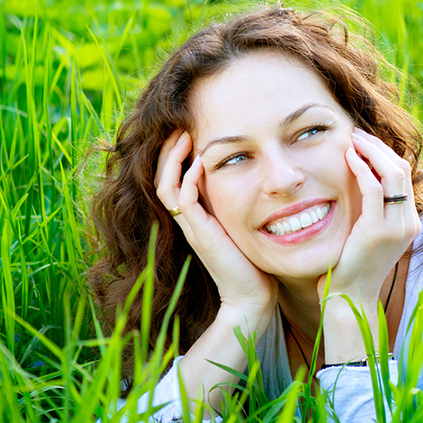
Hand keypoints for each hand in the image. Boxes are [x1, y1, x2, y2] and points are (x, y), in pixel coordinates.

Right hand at [155, 130, 277, 318]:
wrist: (252, 296)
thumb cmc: (255, 263)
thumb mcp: (245, 226)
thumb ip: (242, 206)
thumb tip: (261, 184)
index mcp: (197, 217)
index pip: (174, 179)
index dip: (177, 156)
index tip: (190, 132)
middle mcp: (189, 220)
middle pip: (162, 178)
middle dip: (168, 151)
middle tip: (179, 126)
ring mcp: (191, 227)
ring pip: (165, 185)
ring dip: (173, 159)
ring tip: (184, 136)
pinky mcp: (200, 234)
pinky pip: (183, 200)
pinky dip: (189, 179)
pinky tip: (201, 164)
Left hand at [318, 128, 420, 306]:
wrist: (348, 298)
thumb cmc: (351, 267)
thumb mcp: (368, 234)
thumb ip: (371, 211)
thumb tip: (361, 181)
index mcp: (409, 222)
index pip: (403, 176)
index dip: (384, 153)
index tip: (363, 142)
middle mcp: (408, 223)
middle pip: (402, 170)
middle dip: (378, 146)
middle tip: (356, 133)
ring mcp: (395, 228)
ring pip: (392, 174)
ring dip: (371, 151)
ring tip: (352, 139)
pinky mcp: (377, 231)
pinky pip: (373, 189)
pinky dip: (362, 168)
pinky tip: (348, 157)